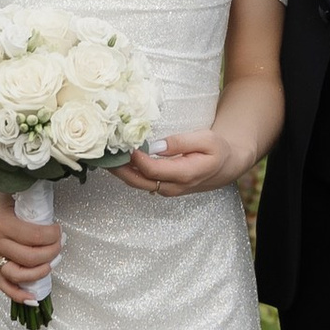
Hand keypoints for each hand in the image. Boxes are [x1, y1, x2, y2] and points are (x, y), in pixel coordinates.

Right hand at [0, 182, 61, 303]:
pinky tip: (33, 299)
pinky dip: (18, 294)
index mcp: (1, 223)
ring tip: (53, 262)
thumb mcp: (14, 187)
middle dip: (52, 252)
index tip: (59, 229)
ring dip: (40, 272)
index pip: (34, 237)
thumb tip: (56, 210)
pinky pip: (3, 284)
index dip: (53, 236)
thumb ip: (32, 199)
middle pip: (30, 258)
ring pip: (18, 274)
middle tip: (60, 243)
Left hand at [118, 126, 247, 196]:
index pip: (152, 170)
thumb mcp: (206, 139)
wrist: (225, 166)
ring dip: (121, 170)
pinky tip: (119, 159)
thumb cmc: (217, 150)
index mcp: (185, 174)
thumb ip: (181, 142)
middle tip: (104, 153)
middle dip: (119, 168)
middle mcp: (173, 186)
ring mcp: (166, 190)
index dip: (136, 158)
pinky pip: (141, 182)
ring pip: (137, 183)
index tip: (126, 143)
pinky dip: (128, 172)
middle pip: (138, 181)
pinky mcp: (162, 188)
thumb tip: (155, 146)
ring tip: (106, 155)